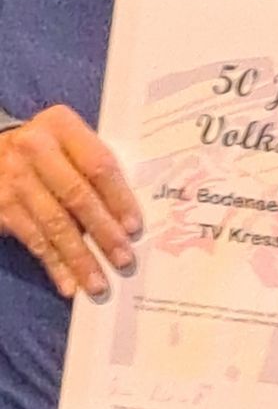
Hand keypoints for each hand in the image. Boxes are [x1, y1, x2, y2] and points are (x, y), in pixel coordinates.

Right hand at [0, 105, 140, 298]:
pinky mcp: (1, 206)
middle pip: (76, 195)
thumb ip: (96, 165)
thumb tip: (130, 216)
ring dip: (79, 258)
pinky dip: (54, 265)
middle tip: (124, 260)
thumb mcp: (71, 142)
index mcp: (62, 125)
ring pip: (53, 224)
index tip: (134, 227)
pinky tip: (69, 284)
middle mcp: (35, 148)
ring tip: (99, 283)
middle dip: (103, 232)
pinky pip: (33, 240)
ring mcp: (15, 178)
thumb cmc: (50, 149)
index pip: (97, 164)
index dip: (118, 197)